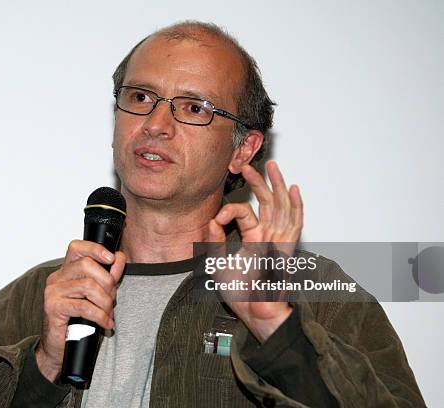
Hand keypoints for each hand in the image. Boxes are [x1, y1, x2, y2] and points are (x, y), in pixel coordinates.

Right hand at [36, 240, 125, 381]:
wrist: (59, 348)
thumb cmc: (77, 320)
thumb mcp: (96, 295)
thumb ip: (108, 275)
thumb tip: (119, 257)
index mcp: (66, 271)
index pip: (77, 247)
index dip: (95, 249)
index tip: (111, 258)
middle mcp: (57, 278)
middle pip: (87, 265)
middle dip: (107, 282)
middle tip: (112, 299)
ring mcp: (53, 292)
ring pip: (88, 286)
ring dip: (105, 301)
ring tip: (108, 313)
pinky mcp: (54, 308)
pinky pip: (84, 306)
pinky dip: (100, 315)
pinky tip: (105, 323)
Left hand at [207, 160, 302, 341]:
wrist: (255, 312)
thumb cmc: (240, 294)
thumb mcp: (218, 264)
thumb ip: (214, 242)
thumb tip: (211, 220)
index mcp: (253, 239)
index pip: (244, 214)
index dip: (229, 212)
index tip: (216, 220)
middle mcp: (268, 238)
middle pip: (266, 203)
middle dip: (259, 182)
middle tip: (248, 165)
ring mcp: (279, 242)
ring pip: (281, 207)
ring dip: (277, 186)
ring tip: (273, 167)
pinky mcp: (288, 250)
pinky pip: (295, 225)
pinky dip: (296, 207)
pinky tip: (294, 190)